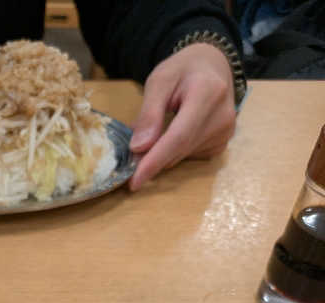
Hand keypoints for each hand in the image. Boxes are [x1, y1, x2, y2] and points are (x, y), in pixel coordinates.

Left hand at [128, 43, 236, 190]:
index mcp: (208, 93)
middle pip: (179, 150)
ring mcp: (225, 132)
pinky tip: (176, 131)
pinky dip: (175, 151)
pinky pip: (189, 157)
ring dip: (162, 153)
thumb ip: (149, 113)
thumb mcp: (160, 80)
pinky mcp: (222, 143)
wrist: (214, 66)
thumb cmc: (184, 70)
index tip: (134, 181)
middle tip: (132, 153)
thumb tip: (138, 148)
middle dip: (151, 158)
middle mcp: (222, 117)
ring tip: (159, 129)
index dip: (155, 160)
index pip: (179, 136)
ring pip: (181, 156)